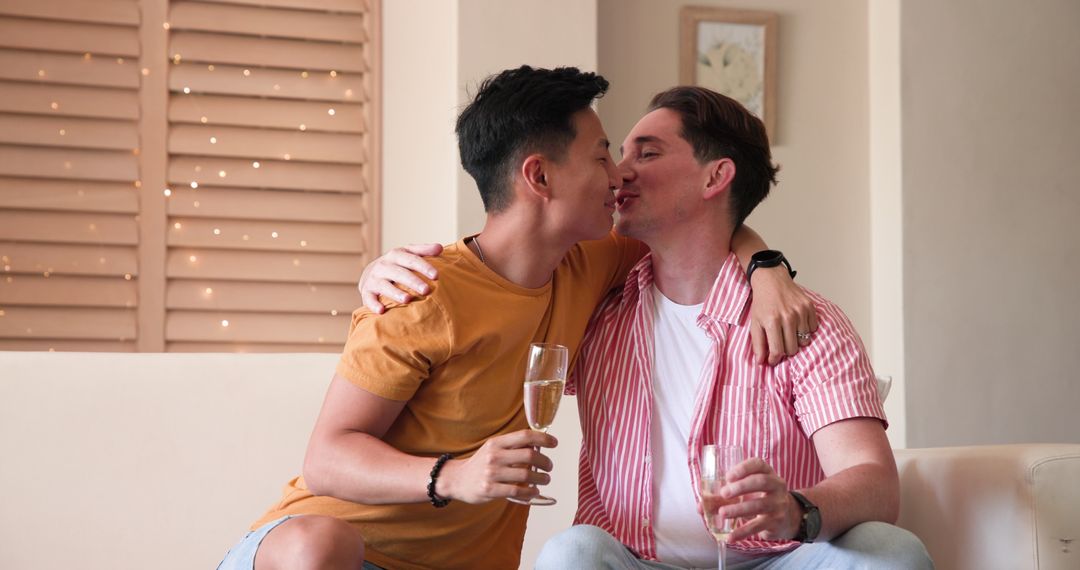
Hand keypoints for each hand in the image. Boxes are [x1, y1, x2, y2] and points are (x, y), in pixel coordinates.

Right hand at [358, 244, 441, 312]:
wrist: (370, 274)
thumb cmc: (397, 265)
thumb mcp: (408, 254)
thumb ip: (424, 250)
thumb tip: (440, 248)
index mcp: (396, 255)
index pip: (411, 259)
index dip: (423, 267)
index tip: (436, 275)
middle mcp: (384, 265)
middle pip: (399, 273)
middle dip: (413, 281)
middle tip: (426, 290)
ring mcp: (374, 279)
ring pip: (384, 285)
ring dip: (395, 293)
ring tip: (408, 299)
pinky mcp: (366, 292)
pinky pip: (369, 299)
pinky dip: (373, 304)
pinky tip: (381, 311)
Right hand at [436, 429, 556, 503]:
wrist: (457, 480)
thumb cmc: (481, 464)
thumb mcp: (494, 449)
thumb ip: (513, 447)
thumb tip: (539, 446)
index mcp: (497, 442)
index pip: (525, 436)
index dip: (543, 439)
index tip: (554, 443)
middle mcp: (494, 456)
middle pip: (529, 456)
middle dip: (545, 462)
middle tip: (549, 466)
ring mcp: (491, 473)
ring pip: (526, 475)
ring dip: (541, 478)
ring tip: (545, 479)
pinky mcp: (490, 489)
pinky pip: (517, 491)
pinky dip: (530, 492)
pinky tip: (534, 491)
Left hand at [719, 458, 800, 541]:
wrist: (787, 517)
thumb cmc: (760, 498)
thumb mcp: (748, 491)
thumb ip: (725, 495)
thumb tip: (701, 506)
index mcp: (767, 473)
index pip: (758, 464)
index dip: (743, 468)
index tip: (728, 476)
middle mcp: (776, 486)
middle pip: (761, 482)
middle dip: (741, 487)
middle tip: (724, 493)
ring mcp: (777, 504)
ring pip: (759, 505)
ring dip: (738, 510)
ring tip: (722, 513)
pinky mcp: (775, 522)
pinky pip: (758, 526)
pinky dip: (743, 532)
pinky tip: (730, 536)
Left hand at [749, 266, 818, 364]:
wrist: (771, 280)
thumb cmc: (762, 302)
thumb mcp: (755, 323)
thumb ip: (757, 343)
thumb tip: (761, 362)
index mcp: (772, 321)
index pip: (777, 351)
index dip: (774, 359)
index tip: (773, 360)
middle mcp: (788, 317)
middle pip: (792, 349)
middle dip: (785, 350)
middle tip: (780, 343)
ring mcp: (800, 311)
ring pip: (804, 341)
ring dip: (796, 340)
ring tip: (788, 332)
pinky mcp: (809, 306)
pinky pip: (813, 329)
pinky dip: (806, 330)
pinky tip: (797, 324)